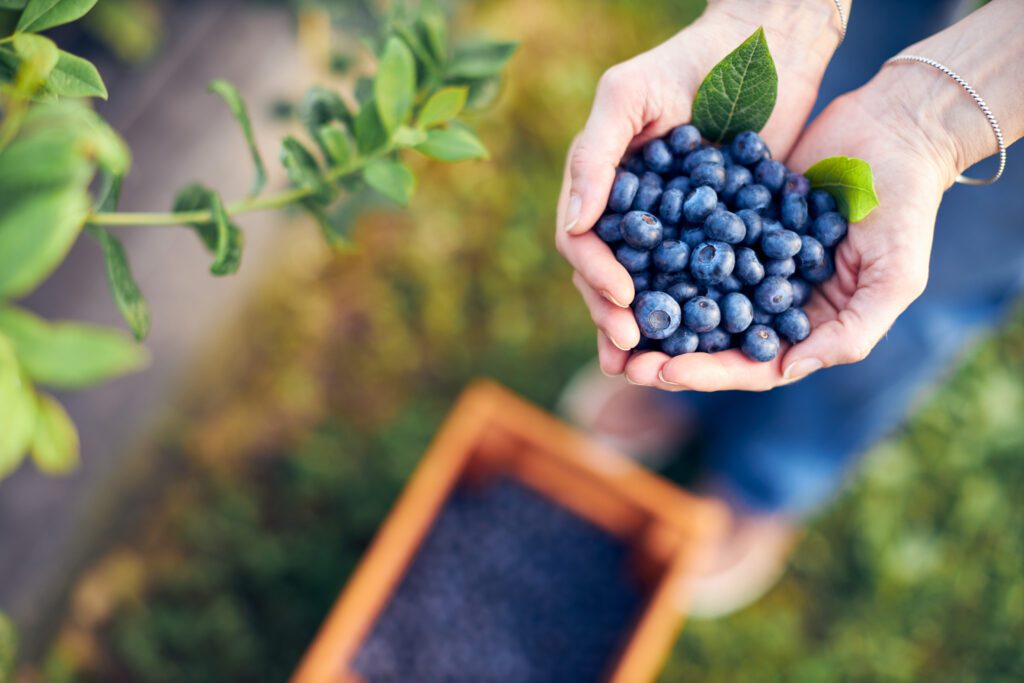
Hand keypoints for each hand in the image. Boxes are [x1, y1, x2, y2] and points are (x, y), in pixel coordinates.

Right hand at [554, 0, 845, 377]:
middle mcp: (634, 214)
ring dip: (650, 332)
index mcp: (603, 187)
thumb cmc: (690, 60)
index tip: (621, 298)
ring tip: (652, 369)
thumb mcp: (628, 96)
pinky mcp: (721, 235)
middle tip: (629, 351)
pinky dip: (702, 314)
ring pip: (654, 291)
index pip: (584, 243)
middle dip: (615, 317)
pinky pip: (705, 282)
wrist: (767, 48)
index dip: (596, 275)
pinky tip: (708, 344)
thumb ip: (594, 157)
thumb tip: (573, 227)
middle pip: (612, 278)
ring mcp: (676, 229)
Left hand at [637, 72, 954, 390]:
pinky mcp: (732, 221)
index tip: (663, 371)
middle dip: (667, 352)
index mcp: (807, 325)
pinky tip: (623, 260)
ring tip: (611, 319)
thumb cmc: (907, 205)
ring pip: (693, 296)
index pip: (751, 365)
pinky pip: (690, 244)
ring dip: (654, 312)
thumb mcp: (896, 276)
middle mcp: (771, 300)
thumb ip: (852, 331)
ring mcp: (749, 260)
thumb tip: (788, 369)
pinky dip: (660, 257)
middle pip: (712, 339)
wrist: (895, 127)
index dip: (707, 372)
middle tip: (621, 360)